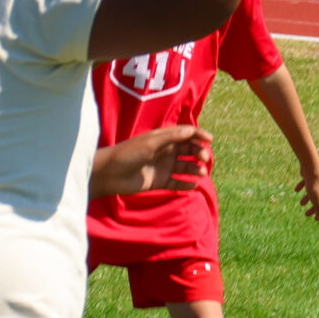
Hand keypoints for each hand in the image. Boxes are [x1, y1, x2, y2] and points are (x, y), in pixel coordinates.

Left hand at [92, 124, 211, 196]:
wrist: (109, 174)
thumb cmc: (127, 154)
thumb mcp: (150, 143)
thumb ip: (171, 137)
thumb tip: (191, 131)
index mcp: (163, 139)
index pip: (185, 134)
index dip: (198, 136)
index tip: (209, 140)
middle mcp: (165, 152)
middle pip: (188, 150)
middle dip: (198, 153)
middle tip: (203, 159)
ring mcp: (163, 167)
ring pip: (185, 167)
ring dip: (195, 169)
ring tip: (200, 173)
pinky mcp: (159, 181)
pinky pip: (177, 182)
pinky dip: (186, 184)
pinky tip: (193, 185)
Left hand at [296, 166, 318, 219]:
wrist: (312, 170)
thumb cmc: (315, 188)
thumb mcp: (317, 202)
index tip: (315, 219)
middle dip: (314, 209)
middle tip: (306, 215)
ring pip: (314, 194)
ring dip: (308, 199)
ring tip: (301, 203)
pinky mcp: (312, 179)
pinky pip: (307, 185)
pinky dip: (302, 187)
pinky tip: (296, 190)